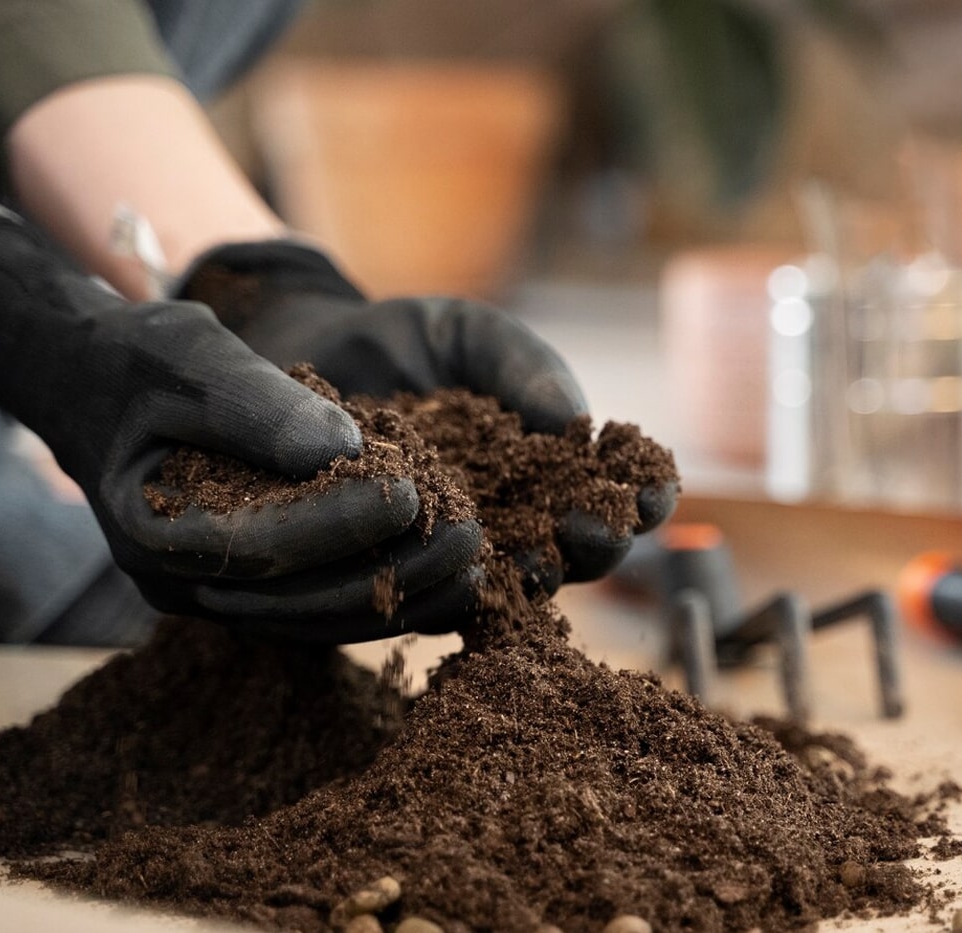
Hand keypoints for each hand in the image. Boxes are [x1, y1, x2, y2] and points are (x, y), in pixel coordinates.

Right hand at [0, 204, 479, 641]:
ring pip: (321, 619)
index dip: (341, 522)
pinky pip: (327, 610)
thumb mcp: (190, 357)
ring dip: (402, 597)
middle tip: (470, 536)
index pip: (260, 544)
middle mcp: (185, 584)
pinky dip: (389, 599)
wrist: (100, 388)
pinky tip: (452, 583)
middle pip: (300, 599)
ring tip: (477, 565)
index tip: (413, 495)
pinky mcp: (256, 592)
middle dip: (392, 571)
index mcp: (154, 532)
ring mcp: (221, 597)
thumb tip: (343, 447)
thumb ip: (257, 403)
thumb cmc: (142, 363)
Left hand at [178, 240, 676, 590]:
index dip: (645, 495)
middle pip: (580, 555)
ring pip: (517, 586)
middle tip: (592, 524)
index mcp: (554, 467)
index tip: (650, 484)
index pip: (619, 494)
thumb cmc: (408, 344)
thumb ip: (528, 369)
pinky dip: (456, 589)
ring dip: (536, 574)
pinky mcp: (404, 578)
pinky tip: (463, 571)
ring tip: (539, 552)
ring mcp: (465, 555)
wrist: (311, 354)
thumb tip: (576, 423)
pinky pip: (438, 599)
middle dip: (597, 543)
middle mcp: (520, 521)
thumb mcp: (475, 336)